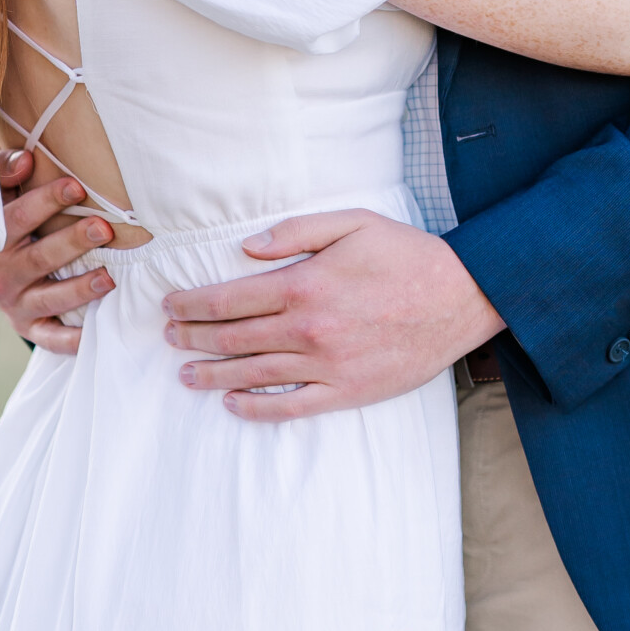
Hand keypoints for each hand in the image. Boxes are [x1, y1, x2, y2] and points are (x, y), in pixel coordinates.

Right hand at [0, 150, 115, 354]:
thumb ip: (5, 172)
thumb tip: (27, 159)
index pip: (16, 217)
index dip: (46, 201)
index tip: (76, 186)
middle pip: (39, 258)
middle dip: (73, 243)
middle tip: (103, 229)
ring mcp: (11, 302)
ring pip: (48, 299)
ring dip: (79, 289)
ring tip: (108, 278)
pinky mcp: (24, 324)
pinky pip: (48, 337)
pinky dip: (70, 340)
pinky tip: (94, 333)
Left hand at [161, 210, 501, 419]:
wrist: (461, 297)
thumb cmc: (406, 254)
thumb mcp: (353, 222)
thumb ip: (296, 231)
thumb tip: (247, 247)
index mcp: (304, 285)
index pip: (229, 300)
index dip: (192, 303)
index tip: (170, 305)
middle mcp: (307, 330)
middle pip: (232, 339)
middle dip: (192, 336)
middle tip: (168, 336)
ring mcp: (325, 366)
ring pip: (252, 374)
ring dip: (212, 374)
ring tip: (185, 373)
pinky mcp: (345, 391)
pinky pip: (290, 406)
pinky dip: (256, 408)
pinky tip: (233, 403)